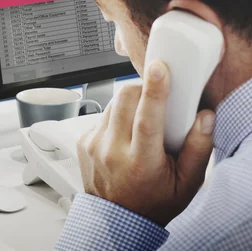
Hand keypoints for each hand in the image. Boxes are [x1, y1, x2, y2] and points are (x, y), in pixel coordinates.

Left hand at [76, 61, 215, 225]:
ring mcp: (94, 145)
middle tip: (154, 96)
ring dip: (128, 103)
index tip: (159, 69)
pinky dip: (116, 117)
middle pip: (124, 99)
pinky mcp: (84, 141)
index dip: (154, 90)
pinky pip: (101, 115)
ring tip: (140, 122)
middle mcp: (112, 151)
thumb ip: (198, 149)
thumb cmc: (152, 201)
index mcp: (141, 162)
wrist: (117, 219)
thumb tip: (204, 117)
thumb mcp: (186, 184)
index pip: (146, 118)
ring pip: (112, 103)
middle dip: (141, 88)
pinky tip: (124, 134)